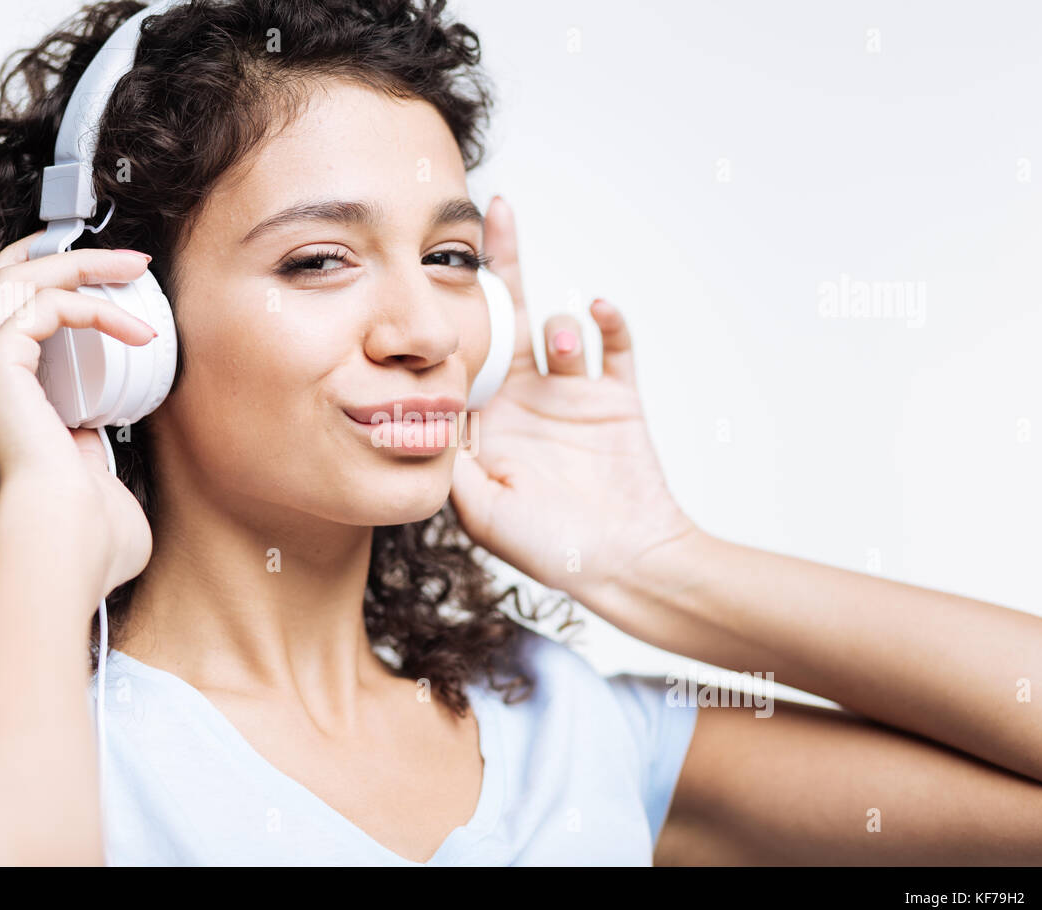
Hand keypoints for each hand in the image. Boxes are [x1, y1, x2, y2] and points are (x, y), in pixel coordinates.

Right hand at [0, 233, 158, 595]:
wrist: (67, 546)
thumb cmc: (87, 535)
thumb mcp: (97, 481)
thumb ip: (97, 456)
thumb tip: (110, 447)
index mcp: (0, 404)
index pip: (4, 318)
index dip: (47, 286)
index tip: (105, 280)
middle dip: (60, 256)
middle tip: (123, 256)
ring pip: (16, 281)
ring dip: (80, 265)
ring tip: (137, 267)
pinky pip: (43, 307)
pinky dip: (93, 308)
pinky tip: (136, 330)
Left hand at [450, 197, 697, 596]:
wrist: (624, 564)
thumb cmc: (549, 547)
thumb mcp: (480, 510)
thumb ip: (451, 460)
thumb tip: (418, 411)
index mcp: (486, 422)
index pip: (460, 356)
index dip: (448, 316)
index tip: (429, 267)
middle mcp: (523, 400)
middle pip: (508, 322)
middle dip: (501, 270)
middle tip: (492, 214)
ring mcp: (572, 396)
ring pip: (558, 331)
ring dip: (559, 324)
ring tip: (561, 338)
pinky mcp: (618, 398)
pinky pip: (616, 348)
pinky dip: (609, 322)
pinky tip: (598, 309)